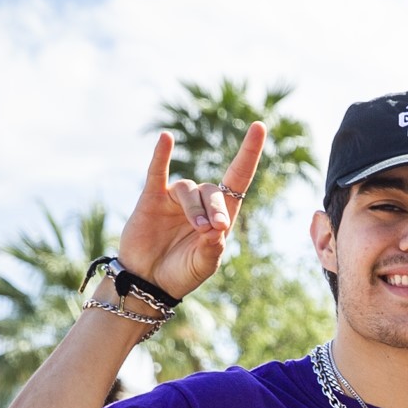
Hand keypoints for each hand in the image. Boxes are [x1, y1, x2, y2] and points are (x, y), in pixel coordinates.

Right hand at [114, 122, 266, 304]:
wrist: (148, 281)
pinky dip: (161, 155)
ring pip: (189, 189)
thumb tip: (217, 229)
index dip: (249, 153)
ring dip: (195, 207)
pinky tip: (166, 139)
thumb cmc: (181, 272)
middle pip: (214, 190)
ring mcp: (175, 198)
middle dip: (216, 209)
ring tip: (198, 229)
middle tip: (213, 230)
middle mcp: (199, 202)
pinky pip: (157, 171)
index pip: (238, 178)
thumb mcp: (204, 265)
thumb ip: (213, 248)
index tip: (259, 126)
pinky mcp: (151, 197)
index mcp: (220, 215)